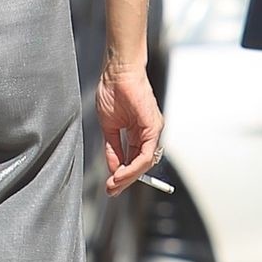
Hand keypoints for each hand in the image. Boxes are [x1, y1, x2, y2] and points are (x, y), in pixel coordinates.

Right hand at [97, 62, 162, 194]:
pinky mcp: (153, 127)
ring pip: (145, 162)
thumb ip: (113, 148)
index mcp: (138, 132)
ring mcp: (153, 130)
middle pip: (140, 164)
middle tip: (111, 190)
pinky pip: (146, 153)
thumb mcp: (109, 127)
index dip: (122, 174)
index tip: (110, 185)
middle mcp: (148, 133)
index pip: (133, 159)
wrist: (117, 71)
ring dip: (129, 176)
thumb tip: (113, 167)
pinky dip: (134, 166)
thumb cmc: (113, 91)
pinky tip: (122, 173)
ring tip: (114, 184)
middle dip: (125, 180)